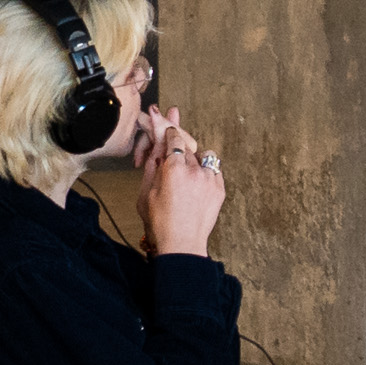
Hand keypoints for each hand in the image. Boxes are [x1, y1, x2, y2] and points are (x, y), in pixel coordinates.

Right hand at [137, 104, 228, 254]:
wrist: (183, 243)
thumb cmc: (160, 222)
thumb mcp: (145, 193)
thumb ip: (152, 167)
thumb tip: (155, 150)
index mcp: (173, 169)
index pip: (173, 138)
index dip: (168, 129)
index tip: (165, 121)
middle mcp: (194, 170)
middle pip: (188, 145)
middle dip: (179, 142)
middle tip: (173, 127)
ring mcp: (210, 179)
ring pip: (203, 155)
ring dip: (194, 157)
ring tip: (185, 170)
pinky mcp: (220, 188)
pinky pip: (214, 169)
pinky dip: (205, 170)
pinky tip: (196, 180)